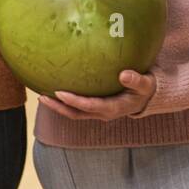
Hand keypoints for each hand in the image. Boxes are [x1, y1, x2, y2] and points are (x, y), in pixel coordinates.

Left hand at [37, 70, 155, 120]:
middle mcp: (102, 113)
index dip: (74, 101)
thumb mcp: (146, 84)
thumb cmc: (145, 88)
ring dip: (57, 106)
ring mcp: (97, 112)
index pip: (89, 106)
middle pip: (75, 113)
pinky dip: (63, 102)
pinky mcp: (94, 107)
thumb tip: (124, 74)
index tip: (60, 92)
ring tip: (41, 95)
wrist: (147, 97)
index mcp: (113, 108)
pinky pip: (76, 107)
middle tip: (41, 97)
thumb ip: (136, 80)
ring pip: (73, 112)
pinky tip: (53, 89)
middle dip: (58, 107)